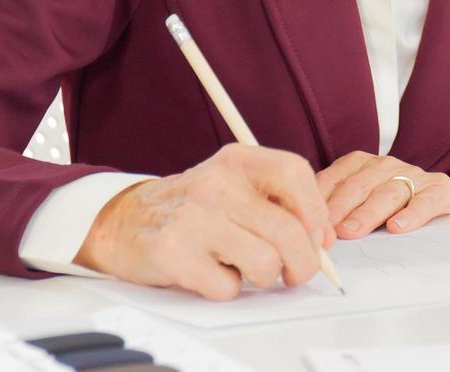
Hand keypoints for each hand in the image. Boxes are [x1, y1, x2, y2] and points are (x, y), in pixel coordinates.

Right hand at [73, 144, 335, 300]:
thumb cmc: (193, 207)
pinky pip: (228, 288)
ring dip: (265, 277)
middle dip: (303, 262)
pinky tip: (214, 272)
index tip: (318, 236)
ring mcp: (193, 218)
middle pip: (289, 230)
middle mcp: (216, 184)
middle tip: (295, 271)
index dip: (317, 212)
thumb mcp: (234, 184)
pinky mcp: (174, 254)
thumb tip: (325, 239)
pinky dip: (228, 289)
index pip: (296, 173)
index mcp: (236, 160)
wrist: (124, 219)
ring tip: (248, 268)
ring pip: (265, 262)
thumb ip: (280, 202)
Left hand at [317, 151, 449, 237]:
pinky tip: (397, 227)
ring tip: (352, 231)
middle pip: (360, 185)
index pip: (337, 177)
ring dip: (368, 213)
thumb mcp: (360, 205)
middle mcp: (387, 165)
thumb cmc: (389, 211)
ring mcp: (414, 175)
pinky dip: (410, 214)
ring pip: (388, 192)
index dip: (321, 198)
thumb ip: (336, 210)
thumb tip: (306, 229)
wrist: (437, 207)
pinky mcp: (439, 189)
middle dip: (340, 207)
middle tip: (326, 229)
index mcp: (362, 165)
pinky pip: (424, 201)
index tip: (308, 219)